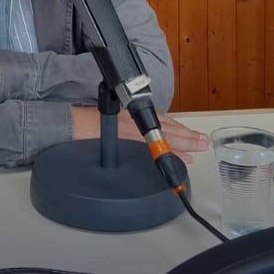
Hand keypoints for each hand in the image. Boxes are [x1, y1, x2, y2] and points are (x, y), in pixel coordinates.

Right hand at [71, 107, 209, 162]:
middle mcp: (135, 120)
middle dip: (186, 137)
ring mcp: (131, 131)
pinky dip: (164, 153)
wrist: (70, 123)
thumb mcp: (111, 116)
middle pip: (166, 129)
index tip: (191, 136)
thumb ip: (126, 123)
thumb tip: (136, 135)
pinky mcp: (125, 140)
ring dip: (181, 145)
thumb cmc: (86, 120)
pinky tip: (174, 159)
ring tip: (195, 151)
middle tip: (202, 143)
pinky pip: (150, 148)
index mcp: (132, 114)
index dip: (178, 129)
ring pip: (161, 138)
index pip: (161, 121)